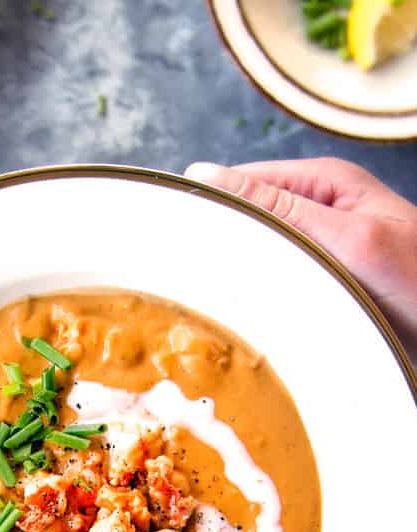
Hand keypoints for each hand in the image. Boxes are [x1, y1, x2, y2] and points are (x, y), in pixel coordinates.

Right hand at [185, 158, 416, 360]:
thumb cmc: (416, 278)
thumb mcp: (345, 236)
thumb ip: (279, 208)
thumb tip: (208, 174)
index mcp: (324, 184)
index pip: (245, 182)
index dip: (211, 204)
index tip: (178, 233)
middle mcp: (318, 214)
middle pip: (249, 221)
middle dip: (225, 247)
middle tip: (194, 278)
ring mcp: (319, 252)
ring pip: (260, 258)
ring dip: (243, 279)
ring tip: (219, 301)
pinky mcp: (321, 287)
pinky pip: (277, 288)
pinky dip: (262, 301)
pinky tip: (250, 318)